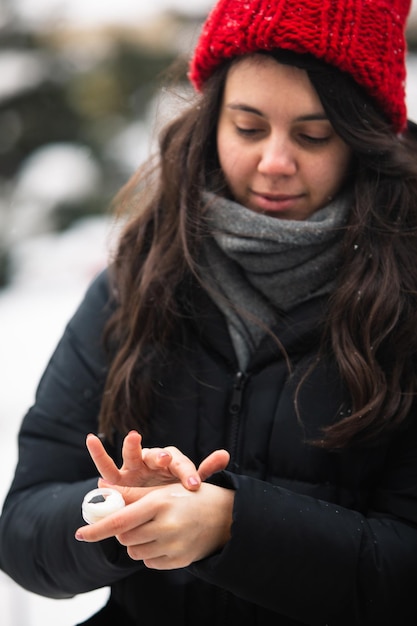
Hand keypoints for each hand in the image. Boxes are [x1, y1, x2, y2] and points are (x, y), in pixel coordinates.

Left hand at [75, 481, 234, 568]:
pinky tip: (165, 539)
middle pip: (125, 536)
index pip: (121, 520)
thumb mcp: (162, 491)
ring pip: (134, 551)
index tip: (80, 533)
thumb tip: (103, 489)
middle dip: (124, 529)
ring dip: (136, 541)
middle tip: (136, 519)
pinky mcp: (177, 561)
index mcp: (159, 503)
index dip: (98, 528)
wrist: (225, 517)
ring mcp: (173, 546)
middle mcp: (166, 526)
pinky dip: (150, 551)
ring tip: (154, 527)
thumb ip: (132, 494)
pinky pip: (149, 561)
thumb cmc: (189, 497)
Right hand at [87, 431, 229, 490]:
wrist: (149, 510)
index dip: (187, 472)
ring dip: (132, 446)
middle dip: (162, 456)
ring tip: (134, 437)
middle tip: (166, 459)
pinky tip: (91, 440)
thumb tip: (225, 454)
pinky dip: (98, 452)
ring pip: (132, 454)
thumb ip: (203, 472)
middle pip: (157, 454)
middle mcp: (152, 461)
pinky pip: (105, 466)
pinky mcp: (117, 479)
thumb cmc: (170, 493)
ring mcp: (133, 468)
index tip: (194, 484)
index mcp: (171, 463)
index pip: (180, 464)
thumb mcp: (186, 486)